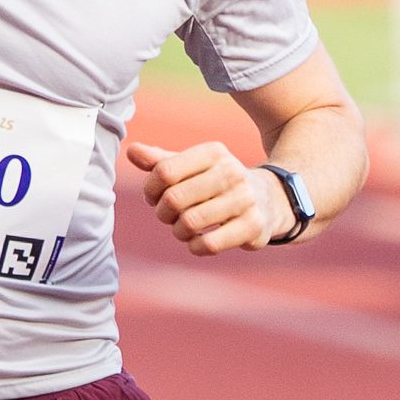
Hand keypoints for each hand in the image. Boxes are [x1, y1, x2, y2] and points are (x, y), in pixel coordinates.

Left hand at [126, 139, 289, 254]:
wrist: (268, 199)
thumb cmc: (215, 183)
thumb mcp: (191, 167)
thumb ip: (159, 161)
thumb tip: (132, 151)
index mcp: (213, 152)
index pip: (164, 172)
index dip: (150, 190)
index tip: (154, 197)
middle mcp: (232, 172)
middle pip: (174, 198)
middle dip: (162, 213)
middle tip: (168, 216)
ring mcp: (245, 200)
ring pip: (190, 223)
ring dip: (178, 231)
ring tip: (183, 228)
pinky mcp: (253, 227)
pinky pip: (209, 244)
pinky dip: (195, 247)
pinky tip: (198, 241)